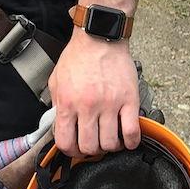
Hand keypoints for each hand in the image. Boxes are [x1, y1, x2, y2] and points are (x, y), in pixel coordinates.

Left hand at [48, 29, 140, 157]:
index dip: (69, 151)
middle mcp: (88, 106)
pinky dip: (131, 142)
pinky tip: (127, 138)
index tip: (74, 148)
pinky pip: (132, 132)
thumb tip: (59, 125)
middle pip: (89, 147)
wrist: (99, 37)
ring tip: (109, 138)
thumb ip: (57, 104)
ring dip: (109, 146)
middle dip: (90, 150)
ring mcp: (110, 105)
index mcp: (68, 102)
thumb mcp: (56, 80)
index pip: (65, 142)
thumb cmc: (78, 56)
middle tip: (93, 143)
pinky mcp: (129, 101)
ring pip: (110, 144)